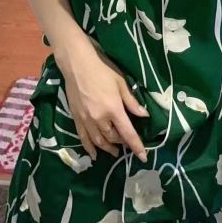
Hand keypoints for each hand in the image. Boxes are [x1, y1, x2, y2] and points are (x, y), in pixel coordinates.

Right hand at [56, 37, 147, 160]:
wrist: (77, 65)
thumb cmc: (103, 70)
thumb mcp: (121, 83)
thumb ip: (132, 102)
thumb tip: (144, 115)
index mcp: (114, 109)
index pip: (127, 133)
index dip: (136, 146)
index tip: (143, 157)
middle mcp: (100, 119)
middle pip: (113, 138)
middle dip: (122, 144)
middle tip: (127, 145)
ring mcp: (86, 120)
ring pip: (98, 141)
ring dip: (107, 148)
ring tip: (114, 153)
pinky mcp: (76, 118)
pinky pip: (83, 138)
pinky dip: (89, 148)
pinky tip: (94, 154)